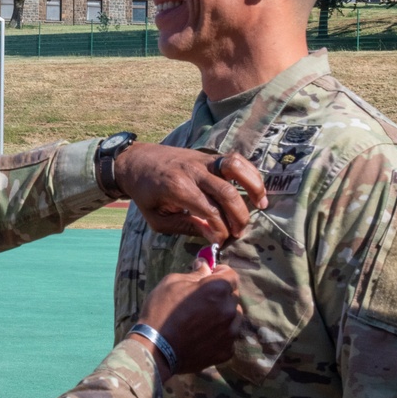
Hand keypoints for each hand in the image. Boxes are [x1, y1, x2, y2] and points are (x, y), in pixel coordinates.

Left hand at [114, 145, 266, 243]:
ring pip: (236, 167)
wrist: (135, 162)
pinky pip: (235, 159)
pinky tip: (256, 190)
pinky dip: (249, 173)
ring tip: (261, 206)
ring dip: (253, 187)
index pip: (210, 211)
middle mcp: (193, 172)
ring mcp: (202, 160)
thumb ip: (185, 226)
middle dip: (238, 217)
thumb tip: (212, 234)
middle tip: (239, 232)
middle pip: (227, 193)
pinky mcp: (208, 155)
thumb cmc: (145, 194)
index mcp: (177, 188)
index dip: (220, 230)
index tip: (220, 242)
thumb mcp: (156, 218)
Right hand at [132, 259, 240, 377]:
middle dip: (221, 294)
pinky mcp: (227, 350)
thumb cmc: (160, 311)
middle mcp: (229, 309)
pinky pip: (228, 337)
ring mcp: (230, 332)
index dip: (221, 273)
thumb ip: (194, 273)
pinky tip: (203, 336)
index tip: (211, 276)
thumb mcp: (171, 283)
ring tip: (204, 320)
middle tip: (203, 300)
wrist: (156, 349)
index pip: (231, 275)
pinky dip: (220, 334)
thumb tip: (205, 266)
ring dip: (224, 314)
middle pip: (233, 296)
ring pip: (234, 317)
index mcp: (217, 289)